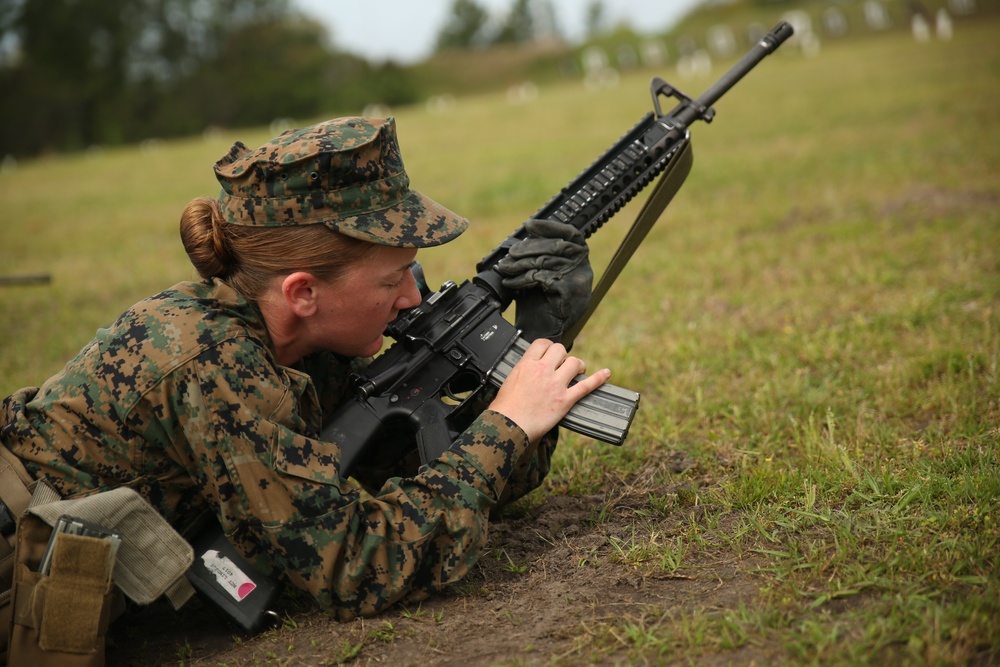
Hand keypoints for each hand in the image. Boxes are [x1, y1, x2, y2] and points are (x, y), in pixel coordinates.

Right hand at [488, 338, 609, 442]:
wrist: (508, 425)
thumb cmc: (504, 408)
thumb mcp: (508, 381)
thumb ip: (522, 372)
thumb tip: (529, 372)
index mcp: (527, 364)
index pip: (542, 344)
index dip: (548, 346)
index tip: (550, 352)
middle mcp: (543, 370)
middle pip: (560, 350)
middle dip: (563, 355)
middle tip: (562, 364)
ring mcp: (555, 384)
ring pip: (574, 363)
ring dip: (577, 365)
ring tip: (577, 371)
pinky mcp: (565, 400)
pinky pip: (586, 386)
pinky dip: (598, 379)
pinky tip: (606, 374)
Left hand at [495, 219, 592, 342]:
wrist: (540, 332)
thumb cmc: (538, 304)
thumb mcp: (538, 272)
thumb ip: (537, 254)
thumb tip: (524, 237)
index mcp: (579, 261)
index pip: (571, 235)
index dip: (550, 227)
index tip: (530, 225)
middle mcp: (584, 269)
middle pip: (558, 246)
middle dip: (530, 247)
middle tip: (510, 253)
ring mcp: (580, 281)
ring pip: (548, 262)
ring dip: (521, 264)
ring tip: (505, 268)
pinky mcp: (572, 293)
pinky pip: (544, 278)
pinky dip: (523, 279)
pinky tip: (511, 283)